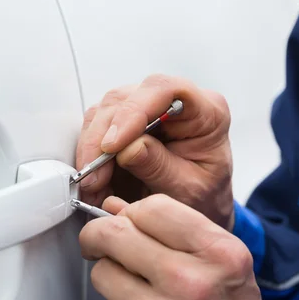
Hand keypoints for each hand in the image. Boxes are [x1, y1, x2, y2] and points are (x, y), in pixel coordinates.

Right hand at [76, 74, 234, 230]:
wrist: (200, 209)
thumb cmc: (205, 198)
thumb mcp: (188, 191)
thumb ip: (160, 168)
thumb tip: (127, 148)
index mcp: (208, 112)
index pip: (166, 90)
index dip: (135, 111)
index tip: (113, 144)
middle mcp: (176, 102)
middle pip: (128, 98)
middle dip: (103, 137)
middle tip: (95, 176)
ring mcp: (150, 108)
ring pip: (107, 110)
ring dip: (93, 148)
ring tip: (95, 184)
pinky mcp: (128, 121)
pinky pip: (98, 125)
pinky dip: (90, 154)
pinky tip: (95, 179)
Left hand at [79, 194, 260, 299]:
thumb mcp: (221, 255)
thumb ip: (173, 226)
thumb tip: (115, 208)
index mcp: (217, 252)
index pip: (152, 208)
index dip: (134, 210)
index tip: (129, 218)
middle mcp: (191, 281)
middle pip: (117, 233)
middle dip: (100, 232)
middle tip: (101, 238)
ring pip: (103, 270)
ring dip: (107, 267)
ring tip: (126, 272)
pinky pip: (108, 299)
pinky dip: (112, 293)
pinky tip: (132, 293)